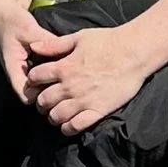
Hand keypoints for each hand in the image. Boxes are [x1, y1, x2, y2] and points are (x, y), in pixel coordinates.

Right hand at [0, 3, 67, 104]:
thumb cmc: (12, 21)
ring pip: (39, 87)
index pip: (26, 96)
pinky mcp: (29, 66)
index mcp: (13, 69)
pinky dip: (50, 75)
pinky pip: (41, 76)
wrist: (2, 12)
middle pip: (34, 95)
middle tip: (68, 85)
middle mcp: (17, 74)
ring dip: (51, 84)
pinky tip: (64, 68)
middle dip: (49, 93)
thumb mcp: (28, 29)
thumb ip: (45, 41)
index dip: (41, 97)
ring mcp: (23, 71)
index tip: (57, 89)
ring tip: (68, 78)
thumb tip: (66, 52)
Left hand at [25, 19, 156, 135]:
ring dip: (52, 116)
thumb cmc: (108, 41)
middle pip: (42, 101)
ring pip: (56, 116)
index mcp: (63, 67)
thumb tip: (33, 46)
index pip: (35, 78)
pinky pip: (75, 126)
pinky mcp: (97, 111)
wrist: (134, 52)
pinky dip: (68, 128)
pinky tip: (68, 125)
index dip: (33, 81)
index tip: (37, 83)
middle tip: (45, 102)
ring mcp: (83, 100)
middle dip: (41, 102)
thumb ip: (54, 45)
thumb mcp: (78, 38)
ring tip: (56, 114)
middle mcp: (69, 86)